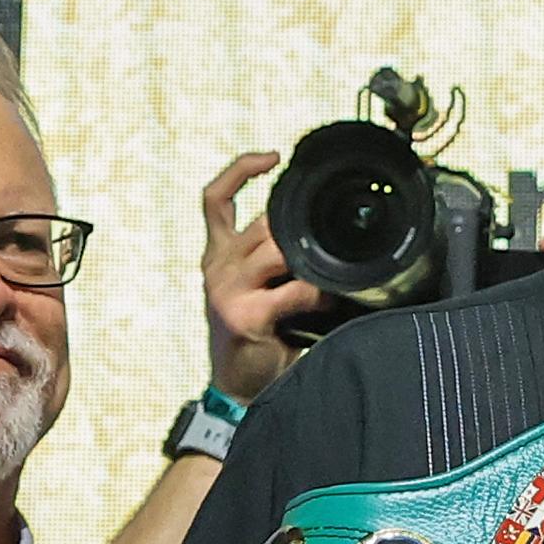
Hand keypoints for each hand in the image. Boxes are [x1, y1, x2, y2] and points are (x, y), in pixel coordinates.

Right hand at [202, 150, 323, 401]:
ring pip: (276, 248)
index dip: (241, 169)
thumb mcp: (257, 287)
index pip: (215, 198)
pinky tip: (327, 303)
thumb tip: (322, 237)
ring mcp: (226, 288)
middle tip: (326, 248)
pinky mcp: (243, 314)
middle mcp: (217, 265)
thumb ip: (276, 259)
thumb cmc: (256, 335)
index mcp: (218, 253)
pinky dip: (316, 294)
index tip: (273, 156)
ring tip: (328, 276)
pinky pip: (292, 290)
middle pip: (262, 222)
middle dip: (298, 231)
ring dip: (308, 260)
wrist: (238, 387)